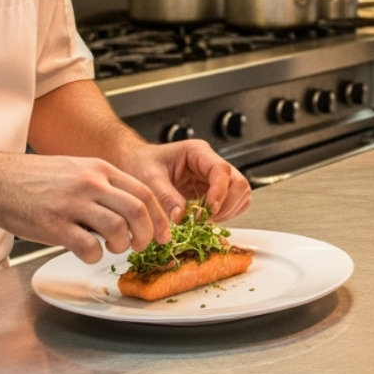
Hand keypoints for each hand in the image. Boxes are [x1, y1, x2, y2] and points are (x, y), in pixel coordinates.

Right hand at [0, 153, 176, 262]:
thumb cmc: (33, 179)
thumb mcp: (76, 168)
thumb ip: (103, 185)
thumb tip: (130, 210)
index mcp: (99, 169)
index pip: (144, 192)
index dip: (159, 217)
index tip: (163, 234)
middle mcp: (89, 183)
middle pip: (138, 210)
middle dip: (147, 234)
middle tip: (142, 246)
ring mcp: (72, 204)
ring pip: (118, 228)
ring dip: (122, 246)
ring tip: (114, 248)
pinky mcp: (54, 225)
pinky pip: (89, 247)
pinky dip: (95, 256)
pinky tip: (89, 252)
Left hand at [119, 139, 252, 229]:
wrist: (134, 164)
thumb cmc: (140, 163)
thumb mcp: (148, 178)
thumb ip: (165, 196)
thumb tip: (181, 216)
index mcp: (198, 152)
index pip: (222, 170)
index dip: (219, 192)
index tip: (208, 210)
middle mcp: (210, 164)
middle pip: (238, 183)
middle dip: (226, 205)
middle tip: (204, 219)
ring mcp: (214, 178)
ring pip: (240, 195)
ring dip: (227, 212)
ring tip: (203, 220)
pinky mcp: (213, 192)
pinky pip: (233, 204)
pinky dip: (225, 215)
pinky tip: (205, 219)